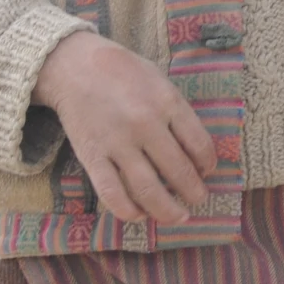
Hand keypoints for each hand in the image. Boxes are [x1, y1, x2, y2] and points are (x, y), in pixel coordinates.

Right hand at [34, 30, 216, 224]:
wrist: (76, 67)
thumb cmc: (124, 73)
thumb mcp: (160, 81)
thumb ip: (177, 112)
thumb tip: (197, 150)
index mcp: (168, 103)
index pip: (199, 144)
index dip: (207, 165)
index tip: (207, 172)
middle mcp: (146, 124)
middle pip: (178, 171)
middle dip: (193, 192)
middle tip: (198, 199)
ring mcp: (118, 143)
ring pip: (149, 190)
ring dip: (168, 210)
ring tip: (178, 216)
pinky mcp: (92, 156)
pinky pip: (113, 193)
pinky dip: (129, 211)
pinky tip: (140, 215)